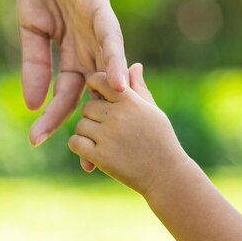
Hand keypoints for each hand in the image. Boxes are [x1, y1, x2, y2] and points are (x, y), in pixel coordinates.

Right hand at [18, 0, 127, 153]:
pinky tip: (118, 86)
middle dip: (89, 127)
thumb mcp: (32, 34)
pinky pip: (111, 41)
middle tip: (87, 162)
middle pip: (91, 96)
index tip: (40, 144)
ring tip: (111, 132)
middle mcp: (90, 51)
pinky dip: (115, 63)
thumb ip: (35, 67)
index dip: (55, 119)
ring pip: (108, 74)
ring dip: (110, 104)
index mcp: (73, 57)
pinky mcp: (102, 13)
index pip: (65, 96)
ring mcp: (99, 34)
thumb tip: (31, 104)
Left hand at [68, 64, 189, 195]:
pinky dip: (79, 146)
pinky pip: (75, 143)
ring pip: (80, 125)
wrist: (166, 175)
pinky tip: (90, 151)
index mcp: (131, 101)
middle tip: (104, 126)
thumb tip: (134, 65)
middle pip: (87, 106)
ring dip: (86, 132)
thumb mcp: (153, 111)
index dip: (95, 86)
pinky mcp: (101, 156)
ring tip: (101, 141)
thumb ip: (139, 88)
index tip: (99, 96)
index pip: (101, 80)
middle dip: (92, 115)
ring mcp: (108, 136)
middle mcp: (118, 116)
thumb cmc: (161, 140)